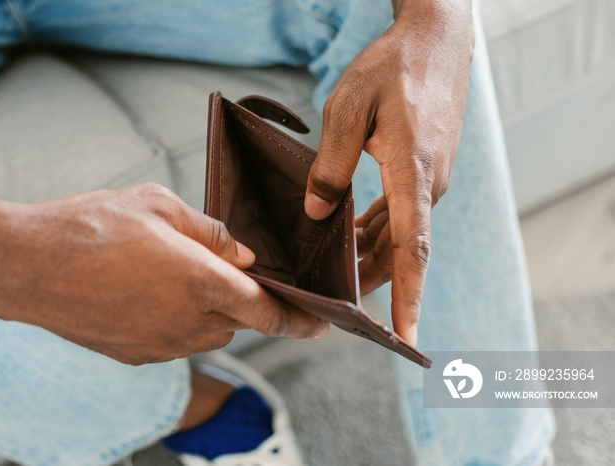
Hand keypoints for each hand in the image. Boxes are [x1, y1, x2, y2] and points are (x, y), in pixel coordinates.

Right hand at [0, 183, 327, 363]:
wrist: (26, 266)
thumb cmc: (92, 226)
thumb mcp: (159, 206)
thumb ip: (212, 232)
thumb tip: (243, 255)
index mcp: (204, 283)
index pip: (271, 314)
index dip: (301, 322)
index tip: (321, 325)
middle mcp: (188, 323)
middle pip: (240, 322)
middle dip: (248, 304)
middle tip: (235, 278)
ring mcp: (161, 346)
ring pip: (208, 332)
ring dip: (211, 311)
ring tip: (180, 277)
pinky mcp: (135, 356)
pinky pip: (175, 342)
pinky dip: (180, 321)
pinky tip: (151, 294)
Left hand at [304, 0, 473, 345]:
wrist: (435, 40)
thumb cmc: (393, 67)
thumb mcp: (347, 108)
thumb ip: (329, 166)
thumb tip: (317, 213)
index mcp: (414, 172)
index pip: (412, 248)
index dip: (409, 296)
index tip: (405, 336)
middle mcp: (428, 184)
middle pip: (401, 250)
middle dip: (374, 283)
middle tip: (342, 309)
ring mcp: (428, 179)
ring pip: (399, 234)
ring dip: (370, 255)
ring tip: (336, 275)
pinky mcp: (422, 170)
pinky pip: (400, 213)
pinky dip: (376, 230)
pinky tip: (351, 234)